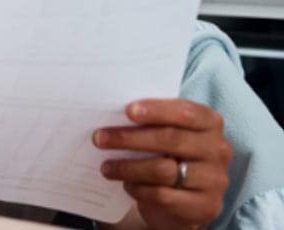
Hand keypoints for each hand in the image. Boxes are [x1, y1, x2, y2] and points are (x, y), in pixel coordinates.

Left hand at [93, 99, 231, 229]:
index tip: (128, 110)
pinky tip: (126, 184)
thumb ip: (152, 122)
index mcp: (210, 123)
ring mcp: (214, 180)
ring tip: (106, 166)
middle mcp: (218, 150)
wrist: (186, 198)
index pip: (186, 112)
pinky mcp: (205, 206)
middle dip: (129, 138)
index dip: (157, 110)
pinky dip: (139, 189)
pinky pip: (163, 196)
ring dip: (128, 167)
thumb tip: (113, 114)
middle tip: (99, 138)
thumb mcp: (168, 133)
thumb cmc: (170, 155)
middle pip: (170, 139)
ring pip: (163, 170)